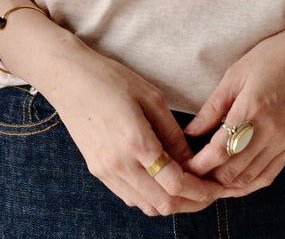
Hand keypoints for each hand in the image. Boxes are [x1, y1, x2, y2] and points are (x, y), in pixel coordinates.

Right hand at [45, 39, 223, 215]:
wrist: (68, 78)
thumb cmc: (111, 78)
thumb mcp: (151, 97)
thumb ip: (173, 133)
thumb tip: (193, 160)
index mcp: (135, 141)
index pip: (176, 183)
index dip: (201, 190)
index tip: (217, 187)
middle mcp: (119, 164)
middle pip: (164, 204)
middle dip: (192, 203)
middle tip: (209, 192)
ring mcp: (105, 171)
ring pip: (147, 206)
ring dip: (171, 203)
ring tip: (189, 187)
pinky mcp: (97, 171)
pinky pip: (130, 197)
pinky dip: (151, 197)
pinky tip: (161, 180)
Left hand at [183, 16, 284, 195]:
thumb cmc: (272, 56)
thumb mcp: (235, 75)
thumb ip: (212, 108)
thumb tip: (189, 133)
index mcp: (252, 109)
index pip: (219, 151)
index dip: (198, 165)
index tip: (182, 166)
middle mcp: (270, 131)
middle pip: (233, 171)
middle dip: (208, 178)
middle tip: (190, 174)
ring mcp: (284, 141)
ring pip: (250, 179)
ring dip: (226, 185)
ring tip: (206, 181)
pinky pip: (268, 175)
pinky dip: (249, 184)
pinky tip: (233, 182)